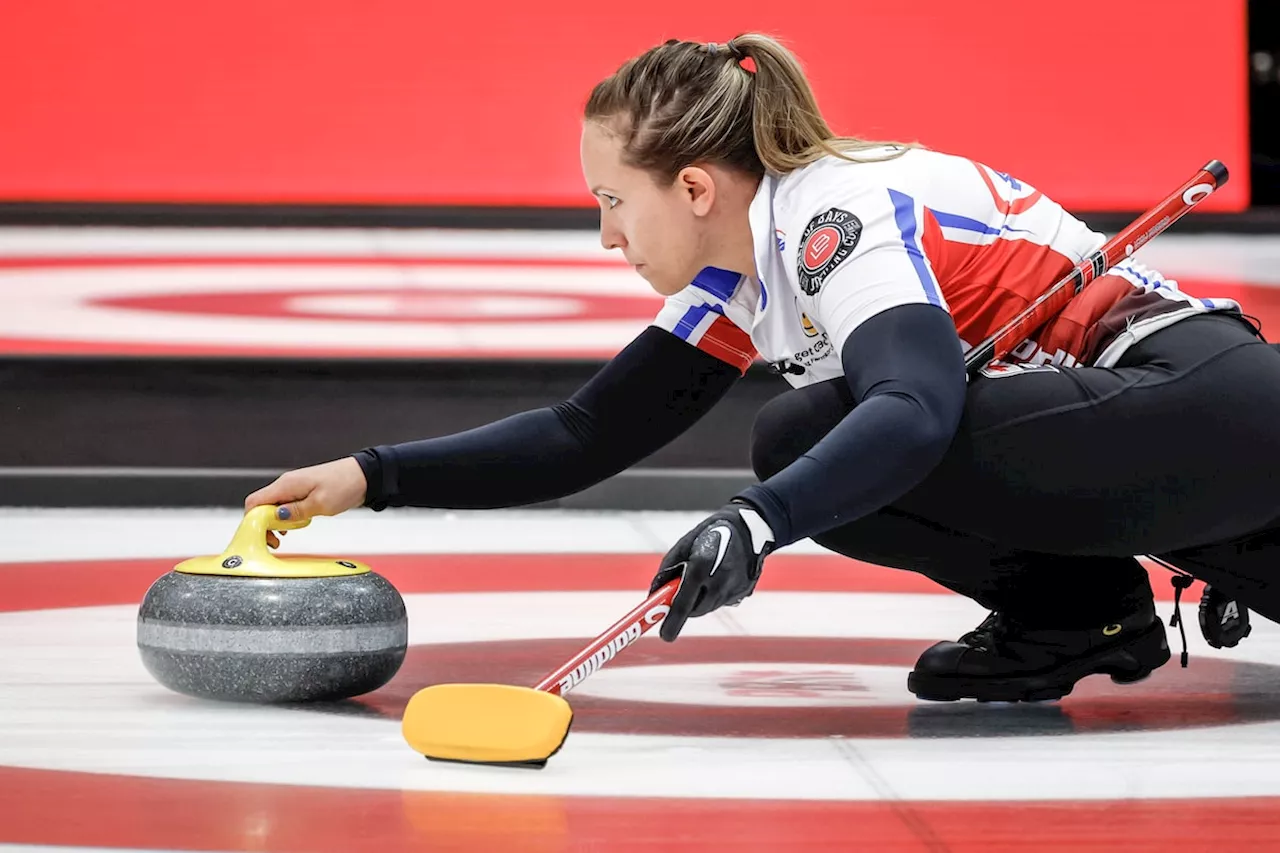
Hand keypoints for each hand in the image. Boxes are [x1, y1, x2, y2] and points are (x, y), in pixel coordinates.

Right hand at [244, 457, 367, 545]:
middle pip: (262, 506)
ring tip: (286, 535)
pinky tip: (296, 525)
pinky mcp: (303, 492)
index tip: (263, 536)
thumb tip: (275, 517)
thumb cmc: (344, 485)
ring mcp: (294, 488)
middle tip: (276, 541)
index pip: (255, 502)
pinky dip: (287, 517)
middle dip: (264, 525)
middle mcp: (287, 484)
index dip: (253, 521)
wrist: (363, 476)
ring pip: (274, 507)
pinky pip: (286, 506)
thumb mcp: (320, 504)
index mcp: (286, 485)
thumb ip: (296, 512)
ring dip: (276, 522)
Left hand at [649, 501, 775, 641]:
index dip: (673, 622)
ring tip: (703, 579)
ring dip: (700, 600)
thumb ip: (667, 572)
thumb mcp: (682, 547)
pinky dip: (714, 595)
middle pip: (696, 610)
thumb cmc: (708, 534)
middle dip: (685, 608)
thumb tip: (654, 597)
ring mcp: (735, 588)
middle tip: (679, 598)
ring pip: (709, 607)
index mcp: (701, 566)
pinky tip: (718, 577)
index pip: (684, 603)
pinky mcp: (744, 591)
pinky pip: (722, 601)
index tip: (665, 636)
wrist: (748, 528)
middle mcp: (720, 581)